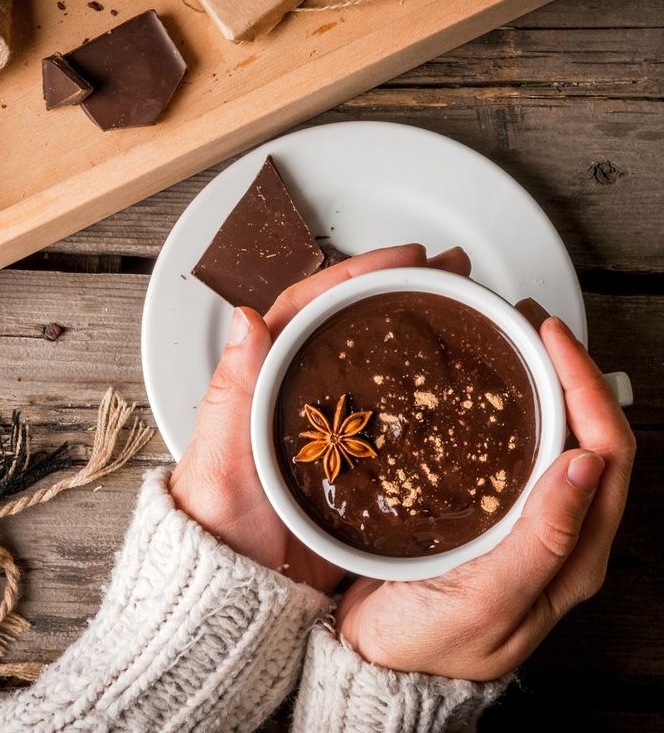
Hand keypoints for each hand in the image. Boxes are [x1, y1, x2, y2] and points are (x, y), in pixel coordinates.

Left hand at [170, 244, 471, 593]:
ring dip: (415, 330)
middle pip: (351, 325)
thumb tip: (246, 319)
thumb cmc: (218, 526)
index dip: (356, 275)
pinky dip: (420, 390)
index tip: (403, 258)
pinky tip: (456, 386)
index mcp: (264, 381)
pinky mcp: (356, 460)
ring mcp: (333, 426)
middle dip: (399, 289)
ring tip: (465, 308)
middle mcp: (301, 394)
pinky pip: (392, 413)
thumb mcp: (220, 459)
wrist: (241, 589)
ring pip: (377, 363)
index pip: (310, 308)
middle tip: (450, 271)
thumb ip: (232, 393)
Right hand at [337, 317, 635, 679]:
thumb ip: (543, 540)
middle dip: (571, 374)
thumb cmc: (428, 643)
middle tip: (532, 326)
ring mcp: (525, 522)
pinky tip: (484, 390)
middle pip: (590, 437)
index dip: (586, 388)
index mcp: (573, 555)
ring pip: (556, 439)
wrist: (375, 659)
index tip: (550, 339)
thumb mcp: (490, 600)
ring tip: (514, 344)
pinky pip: (516, 451)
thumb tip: (587, 465)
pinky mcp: (491, 514)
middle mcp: (558, 533)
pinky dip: (511, 410)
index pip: (608, 453)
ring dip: (545, 386)